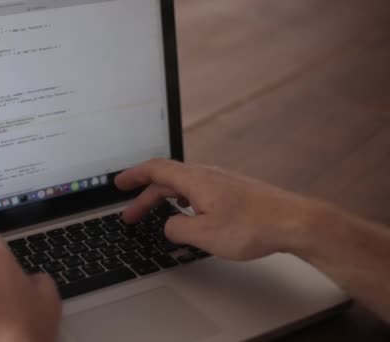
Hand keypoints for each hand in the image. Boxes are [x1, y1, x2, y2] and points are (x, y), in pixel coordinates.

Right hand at [116, 159, 322, 260]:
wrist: (294, 222)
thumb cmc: (253, 226)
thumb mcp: (205, 234)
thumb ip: (178, 229)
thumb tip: (169, 226)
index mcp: (195, 180)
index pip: (155, 169)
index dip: (134, 175)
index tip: (119, 182)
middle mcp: (207, 175)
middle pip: (167, 180)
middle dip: (145, 197)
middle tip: (130, 215)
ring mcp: (221, 182)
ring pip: (183, 187)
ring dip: (164, 201)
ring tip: (155, 217)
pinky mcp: (233, 191)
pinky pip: (198, 192)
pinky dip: (182, 202)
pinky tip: (188, 216)